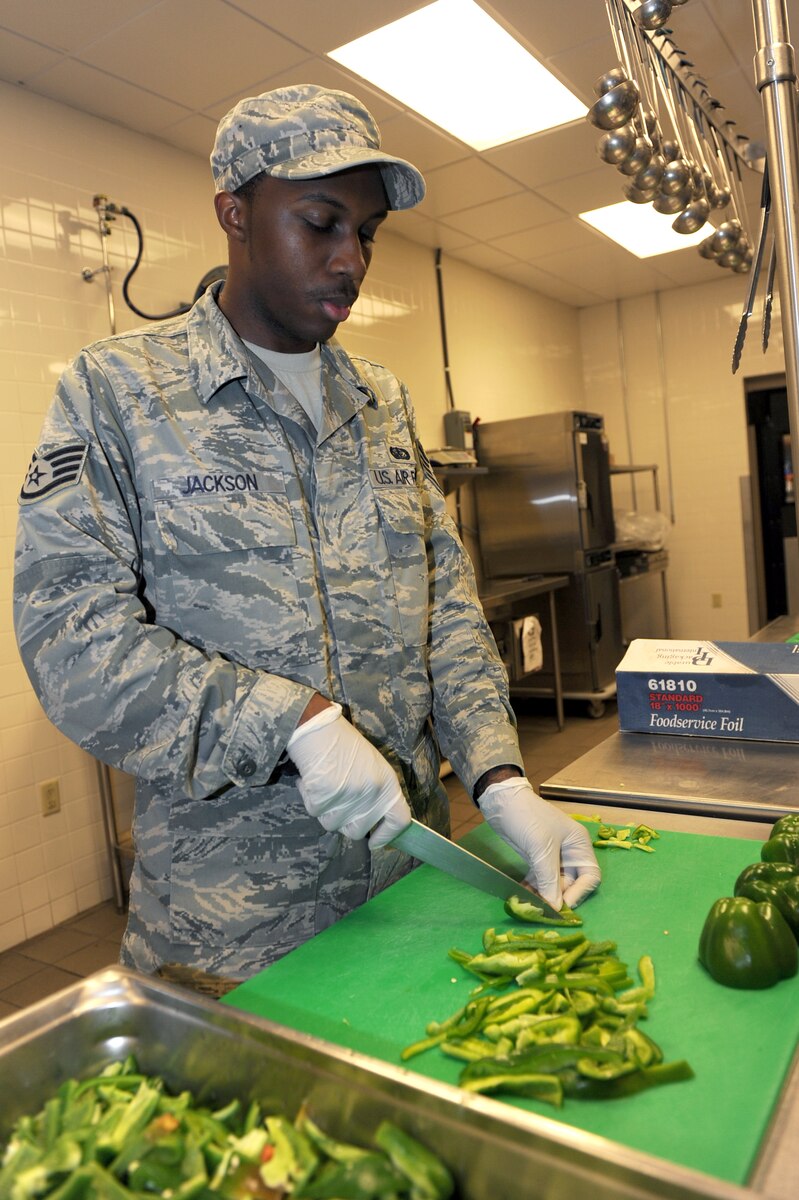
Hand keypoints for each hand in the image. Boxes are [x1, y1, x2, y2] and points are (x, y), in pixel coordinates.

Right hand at [286, 703, 410, 847]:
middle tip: (337, 801)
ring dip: (325, 809)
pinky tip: (312, 779)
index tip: (375, 842)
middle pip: (358, 831)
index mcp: (388, 784)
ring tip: (325, 783)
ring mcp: (348, 796)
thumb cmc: (345, 744)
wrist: (319, 728)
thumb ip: (376, 794)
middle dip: (345, 822)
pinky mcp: (324, 796)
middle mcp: (371, 793)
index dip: (387, 836)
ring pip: (332, 824)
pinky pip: (314, 811)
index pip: (399, 821)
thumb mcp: (373, 767)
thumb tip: (372, 822)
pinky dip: (309, 798)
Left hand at [478, 777, 600, 909]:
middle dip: (557, 897)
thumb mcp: (541, 848)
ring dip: (543, 895)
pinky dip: (533, 889)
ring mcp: (553, 857)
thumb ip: (549, 879)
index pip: (589, 876)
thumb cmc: (527, 818)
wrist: (501, 801)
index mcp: (579, 845)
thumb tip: (555, 907)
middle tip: (541, 910)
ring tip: (529, 905)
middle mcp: (570, 852)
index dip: (579, 893)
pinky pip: (540, 880)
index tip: (562, 907)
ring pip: (553, 884)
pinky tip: (521, 896)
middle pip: (571, 884)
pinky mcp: (537, 859)